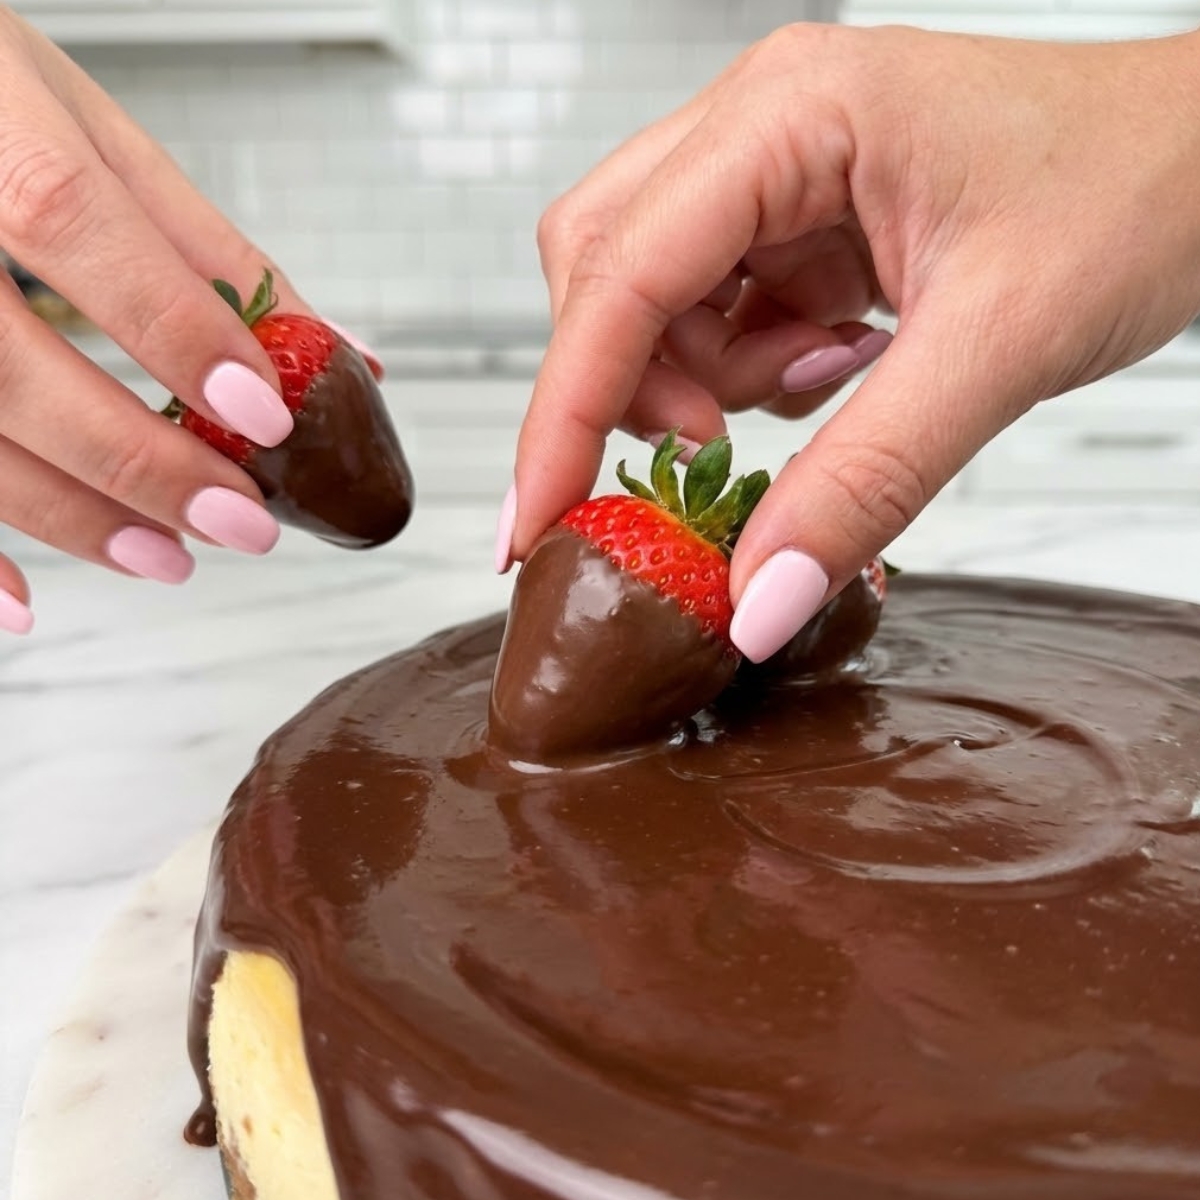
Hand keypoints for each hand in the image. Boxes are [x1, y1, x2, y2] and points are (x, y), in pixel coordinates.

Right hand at [0, 8, 345, 632]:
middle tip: (238, 522)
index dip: (172, 328)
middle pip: (5, 360)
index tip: (263, 417)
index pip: (72, 219)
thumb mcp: (97, 135)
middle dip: (134, 459)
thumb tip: (339, 357)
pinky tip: (20, 603)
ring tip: (166, 557)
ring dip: (64, 514)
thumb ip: (214, 252)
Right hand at [504, 23, 1199, 659]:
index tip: (533, 524)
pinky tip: (838, 362)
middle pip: (601, 272)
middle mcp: (757, 126)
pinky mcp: (792, 217)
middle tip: (711, 456)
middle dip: (629, 387)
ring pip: (649, 301)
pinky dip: (750, 370)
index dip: (563, 413)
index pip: (618, 274)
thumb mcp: (996, 349)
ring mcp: (770, 168)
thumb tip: (754, 600)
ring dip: (706, 380)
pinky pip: (714, 313)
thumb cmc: (1136, 191)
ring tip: (831, 382)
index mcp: (789, 114)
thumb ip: (864, 480)